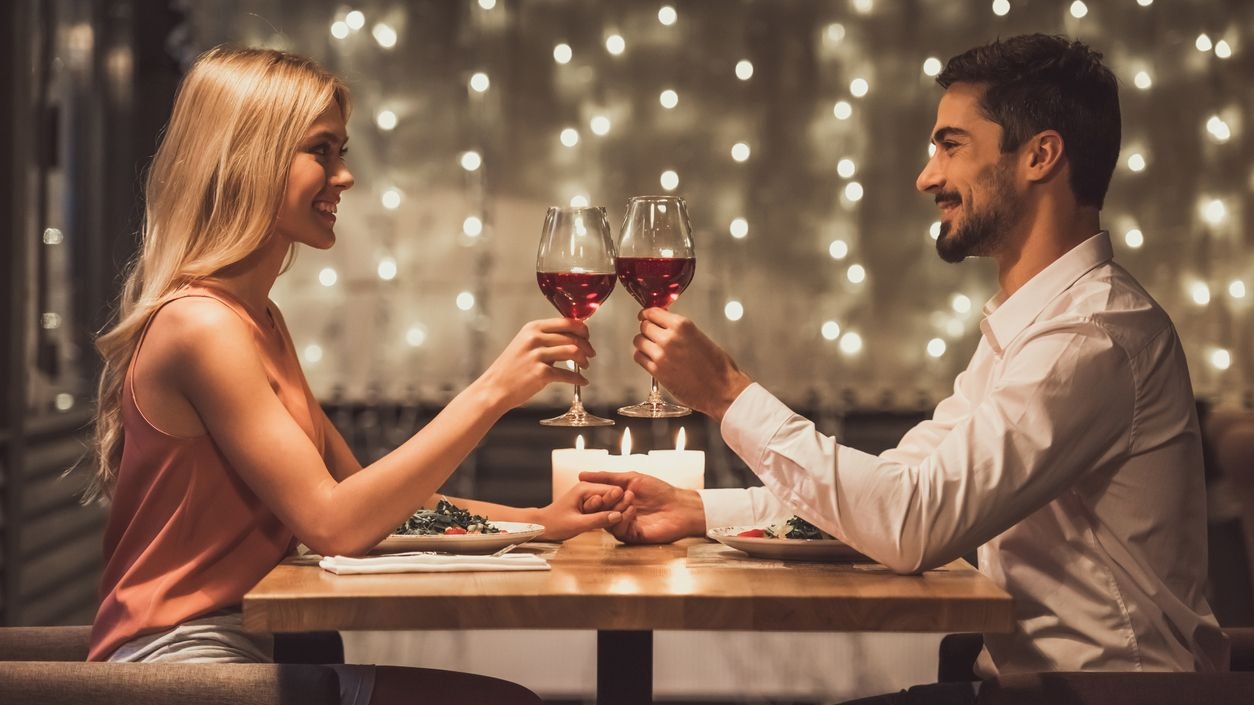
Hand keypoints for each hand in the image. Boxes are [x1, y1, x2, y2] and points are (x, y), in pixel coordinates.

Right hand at [476, 318, 595, 410]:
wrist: (495, 388)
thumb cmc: (512, 368)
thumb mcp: (525, 344)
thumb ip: (546, 339)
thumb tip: (572, 337)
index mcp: (533, 328)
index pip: (566, 322)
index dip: (582, 329)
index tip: (587, 337)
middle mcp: (535, 338)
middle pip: (573, 337)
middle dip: (586, 346)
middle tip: (590, 355)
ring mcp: (537, 356)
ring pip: (573, 352)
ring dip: (584, 360)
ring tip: (585, 366)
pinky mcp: (540, 373)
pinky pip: (568, 374)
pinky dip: (579, 378)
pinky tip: (583, 381)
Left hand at [538, 482, 633, 540]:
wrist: (541, 526)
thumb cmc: (554, 524)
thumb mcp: (578, 524)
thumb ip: (598, 520)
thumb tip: (618, 516)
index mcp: (584, 489)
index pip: (612, 490)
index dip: (620, 501)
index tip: (629, 510)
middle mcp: (587, 489)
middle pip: (612, 494)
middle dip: (618, 506)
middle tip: (628, 515)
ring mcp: (587, 496)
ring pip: (608, 501)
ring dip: (612, 511)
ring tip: (618, 519)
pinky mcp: (587, 504)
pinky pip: (602, 507)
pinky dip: (606, 514)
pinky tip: (610, 521)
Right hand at [578, 471, 704, 543]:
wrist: (679, 506)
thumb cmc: (659, 490)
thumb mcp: (631, 478)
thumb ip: (607, 477)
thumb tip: (582, 474)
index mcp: (615, 501)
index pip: (595, 500)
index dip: (593, 495)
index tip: (593, 489)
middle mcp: (617, 514)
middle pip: (598, 513)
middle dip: (604, 502)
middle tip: (615, 494)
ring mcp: (624, 526)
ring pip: (608, 522)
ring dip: (616, 509)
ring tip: (630, 499)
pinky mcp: (632, 536)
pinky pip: (620, 531)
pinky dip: (624, 519)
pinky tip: (633, 511)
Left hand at [632, 308, 751, 420]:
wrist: (722, 389)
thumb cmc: (717, 366)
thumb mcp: (700, 337)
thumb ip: (680, 330)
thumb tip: (664, 325)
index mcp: (682, 325)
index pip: (653, 312)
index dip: (647, 314)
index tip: (646, 316)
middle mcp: (669, 337)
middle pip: (644, 326)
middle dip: (646, 328)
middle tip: (650, 333)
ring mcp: (661, 355)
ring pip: (638, 341)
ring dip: (643, 342)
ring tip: (651, 347)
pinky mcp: (657, 371)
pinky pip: (639, 358)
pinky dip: (642, 356)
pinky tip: (650, 359)